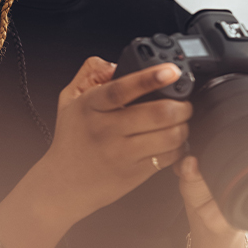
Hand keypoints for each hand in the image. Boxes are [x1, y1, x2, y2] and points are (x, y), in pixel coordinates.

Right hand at [41, 57, 192, 218]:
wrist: (63, 183)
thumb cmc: (71, 140)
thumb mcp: (69, 100)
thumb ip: (90, 74)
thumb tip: (115, 63)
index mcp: (91, 106)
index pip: (121, 89)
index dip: (150, 78)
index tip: (170, 71)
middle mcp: (107, 129)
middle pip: (158, 113)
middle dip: (181, 105)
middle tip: (182, 102)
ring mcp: (122, 153)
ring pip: (169, 136)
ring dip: (183, 126)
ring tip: (179, 122)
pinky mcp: (135, 172)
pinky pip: (168, 158)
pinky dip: (179, 147)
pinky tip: (172, 142)